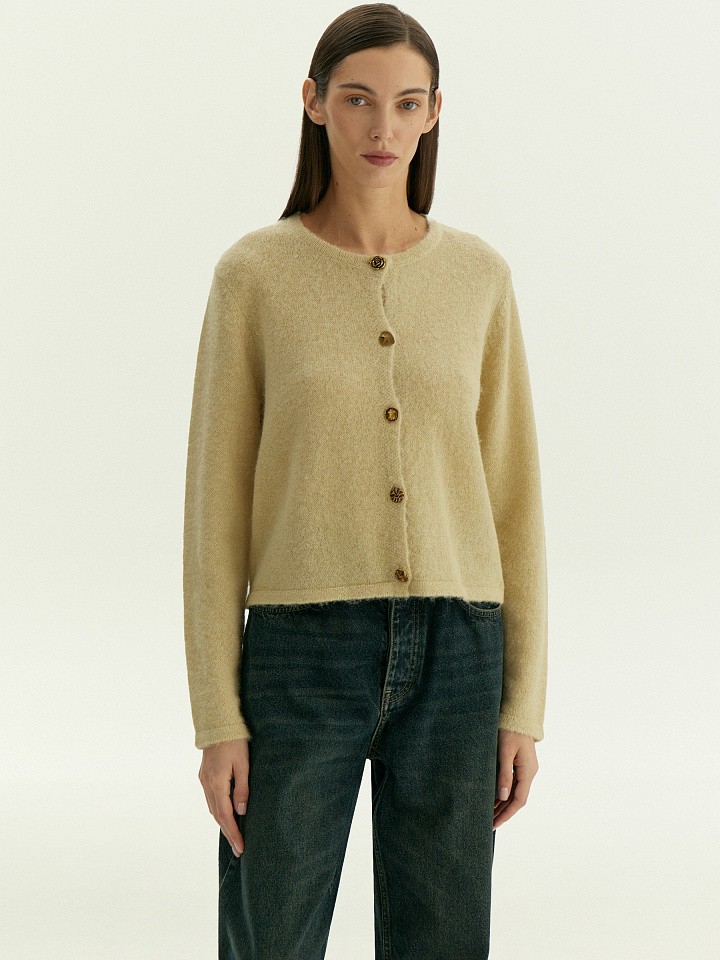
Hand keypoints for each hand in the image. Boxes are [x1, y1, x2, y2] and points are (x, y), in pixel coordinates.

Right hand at [198, 739, 249, 856]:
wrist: (217, 724)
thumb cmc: (234, 742)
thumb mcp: (243, 764)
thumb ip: (242, 788)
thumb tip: (241, 811)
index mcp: (216, 783)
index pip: (225, 815)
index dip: (233, 833)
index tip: (240, 847)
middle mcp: (207, 784)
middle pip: (217, 815)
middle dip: (228, 832)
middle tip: (238, 848)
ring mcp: (204, 780)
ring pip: (213, 808)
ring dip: (223, 822)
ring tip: (234, 835)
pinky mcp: (204, 775)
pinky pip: (211, 798)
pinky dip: (219, 810)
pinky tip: (226, 814)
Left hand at [493, 729, 538, 829]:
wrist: (517, 714)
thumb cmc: (510, 730)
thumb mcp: (504, 752)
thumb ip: (504, 775)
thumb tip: (503, 797)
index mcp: (528, 771)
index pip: (519, 800)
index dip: (507, 813)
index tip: (495, 823)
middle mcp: (529, 772)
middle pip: (517, 798)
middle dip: (504, 812)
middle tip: (489, 823)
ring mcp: (526, 768)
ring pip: (515, 792)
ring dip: (504, 803)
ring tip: (490, 814)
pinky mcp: (521, 764)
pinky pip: (514, 783)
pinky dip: (504, 792)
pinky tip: (494, 798)